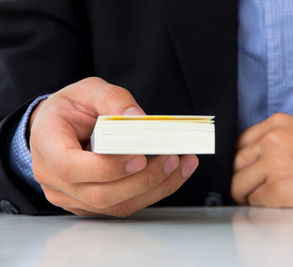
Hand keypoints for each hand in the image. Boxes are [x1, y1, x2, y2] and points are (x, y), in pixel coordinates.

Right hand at [29, 77, 198, 216]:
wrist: (58, 127)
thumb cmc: (71, 109)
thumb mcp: (88, 91)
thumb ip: (113, 100)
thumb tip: (139, 119)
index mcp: (48, 145)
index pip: (71, 167)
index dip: (107, 168)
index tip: (140, 157)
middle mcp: (55, 179)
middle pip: (99, 194)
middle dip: (142, 180)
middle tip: (171, 158)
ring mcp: (73, 196)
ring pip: (116, 205)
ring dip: (154, 187)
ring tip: (181, 164)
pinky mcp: (91, 203)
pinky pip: (124, 205)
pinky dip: (152, 191)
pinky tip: (173, 173)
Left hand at [231, 113, 292, 206]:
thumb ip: (268, 140)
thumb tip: (243, 159)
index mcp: (274, 124)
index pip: (236, 144)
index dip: (238, 162)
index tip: (242, 172)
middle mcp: (271, 140)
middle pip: (234, 164)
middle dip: (240, 179)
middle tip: (250, 188)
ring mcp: (273, 164)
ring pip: (238, 185)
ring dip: (247, 195)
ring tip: (263, 197)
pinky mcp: (278, 189)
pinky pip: (253, 201)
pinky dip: (260, 206)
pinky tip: (275, 204)